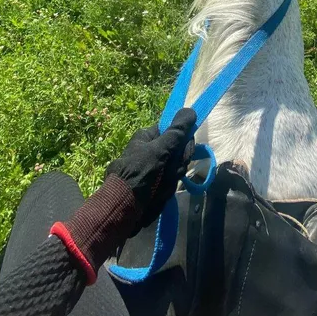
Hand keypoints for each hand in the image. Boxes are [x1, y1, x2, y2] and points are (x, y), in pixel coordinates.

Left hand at [106, 108, 195, 226]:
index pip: (174, 131)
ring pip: (176, 168)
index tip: (184, 150)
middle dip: (177, 163)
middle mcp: (151, 150)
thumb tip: (191, 110)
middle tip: (170, 171)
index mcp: (147, 136)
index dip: (182, 141)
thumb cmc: (140, 172)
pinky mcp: (156, 183)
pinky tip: (160, 193)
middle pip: (178, 151)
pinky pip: (170, 182)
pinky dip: (167, 188)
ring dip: (172, 178)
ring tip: (161, 185)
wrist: (125, 206)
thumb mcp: (160, 149)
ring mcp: (154, 168)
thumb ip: (177, 131)